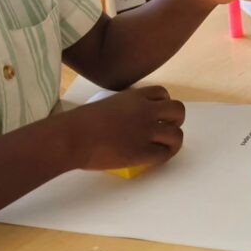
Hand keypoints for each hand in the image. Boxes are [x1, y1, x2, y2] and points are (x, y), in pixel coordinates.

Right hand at [68, 86, 185, 170]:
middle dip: (175, 120)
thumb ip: (122, 109)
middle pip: (178, 110)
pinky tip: (155, 157)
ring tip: (164, 147)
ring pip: (177, 135)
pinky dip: (164, 156)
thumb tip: (126, 122)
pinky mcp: (143, 152)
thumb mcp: (105, 105)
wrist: (72, 137)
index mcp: (134, 97)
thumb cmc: (79, 122)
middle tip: (165, 129)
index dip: (163, 104)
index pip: (162, 93)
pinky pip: (165, 154)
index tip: (157, 113)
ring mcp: (147, 131)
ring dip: (173, 140)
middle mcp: (146, 111)